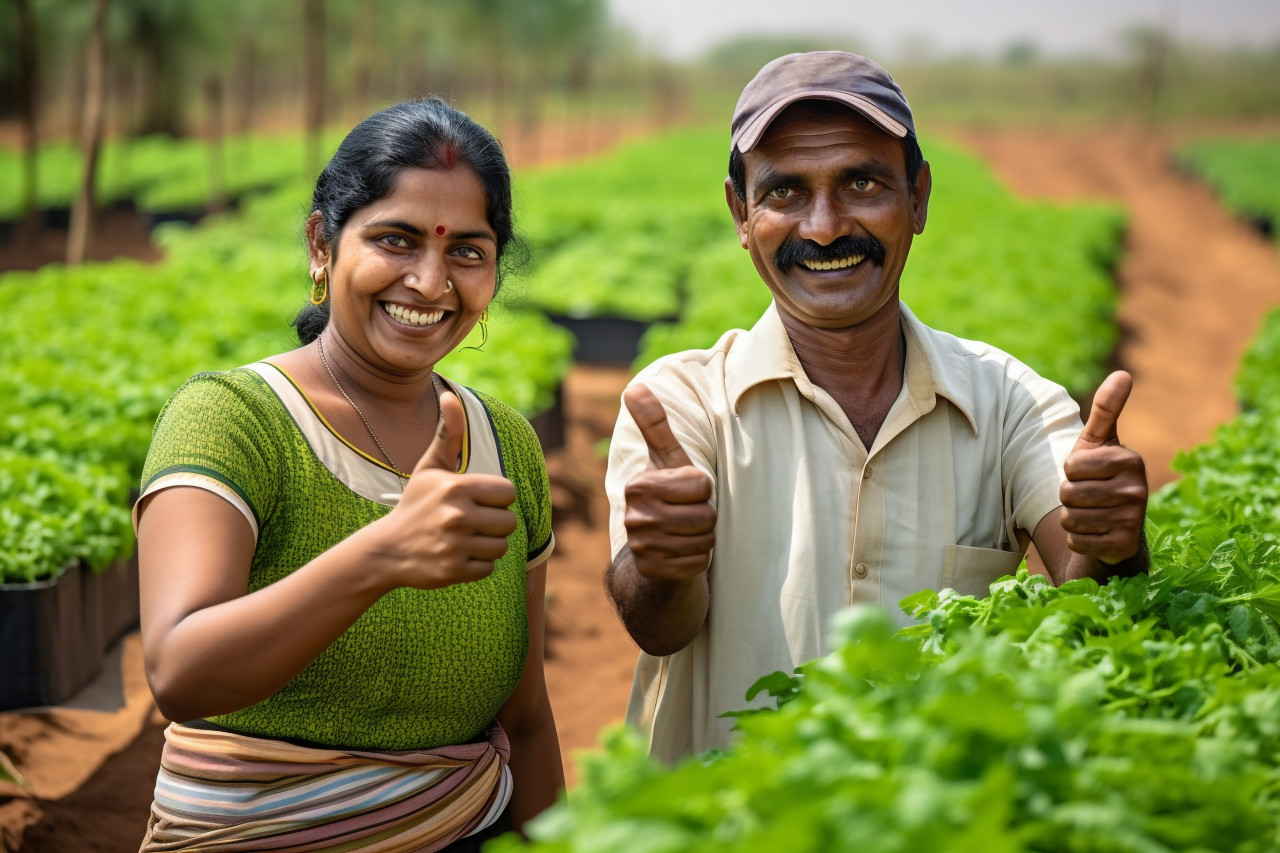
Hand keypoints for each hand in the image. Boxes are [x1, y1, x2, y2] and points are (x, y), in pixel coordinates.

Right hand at [382, 390, 516, 587]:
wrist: (386, 549)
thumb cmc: (416, 504)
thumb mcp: (430, 467)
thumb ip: (449, 433)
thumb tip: (450, 395)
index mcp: (457, 486)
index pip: (508, 493)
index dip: (495, 498)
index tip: (476, 500)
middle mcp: (457, 515)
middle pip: (509, 522)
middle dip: (493, 523)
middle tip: (469, 522)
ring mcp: (455, 545)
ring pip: (501, 547)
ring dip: (487, 545)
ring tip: (464, 539)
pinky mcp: (454, 571)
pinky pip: (488, 568)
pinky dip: (476, 565)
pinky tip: (456, 555)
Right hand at [621, 383, 716, 580]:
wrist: (653, 551)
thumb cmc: (667, 496)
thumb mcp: (665, 460)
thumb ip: (654, 424)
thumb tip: (635, 386)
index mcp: (639, 485)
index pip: (701, 484)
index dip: (702, 489)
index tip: (686, 492)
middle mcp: (635, 517)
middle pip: (704, 514)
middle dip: (704, 516)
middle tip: (687, 515)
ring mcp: (643, 547)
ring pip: (703, 540)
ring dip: (702, 538)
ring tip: (684, 533)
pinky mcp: (653, 572)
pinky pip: (697, 563)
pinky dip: (697, 559)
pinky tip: (681, 554)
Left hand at [1059, 370, 1147, 563]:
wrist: (1115, 526)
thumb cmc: (1099, 476)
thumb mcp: (1098, 442)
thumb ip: (1106, 409)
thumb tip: (1123, 372)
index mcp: (1130, 460)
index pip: (1071, 467)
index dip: (1071, 472)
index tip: (1087, 474)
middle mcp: (1138, 490)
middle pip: (1068, 493)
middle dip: (1068, 497)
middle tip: (1087, 497)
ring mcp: (1133, 520)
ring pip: (1070, 518)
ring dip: (1072, 518)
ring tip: (1091, 514)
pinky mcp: (1123, 546)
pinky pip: (1077, 541)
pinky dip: (1078, 539)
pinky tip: (1095, 534)